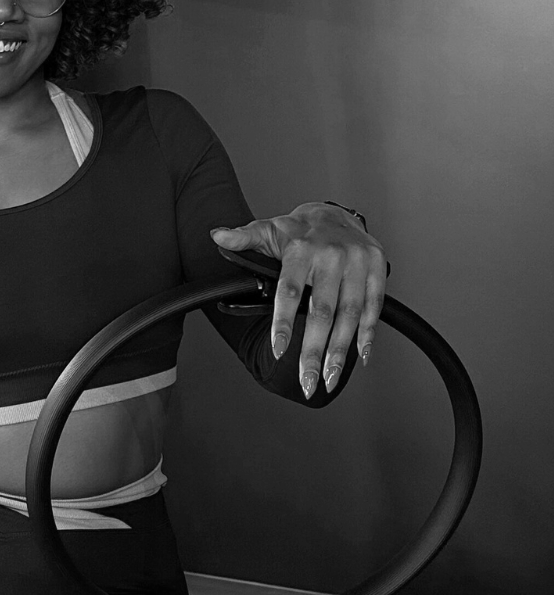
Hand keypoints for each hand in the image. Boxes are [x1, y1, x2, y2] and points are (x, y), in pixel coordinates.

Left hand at [211, 203, 386, 398]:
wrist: (335, 213)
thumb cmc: (298, 231)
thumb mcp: (268, 229)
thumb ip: (243, 237)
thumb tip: (217, 235)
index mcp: (301, 250)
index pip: (290, 290)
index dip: (284, 322)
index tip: (279, 350)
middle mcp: (331, 256)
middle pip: (322, 311)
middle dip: (314, 350)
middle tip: (308, 381)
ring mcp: (357, 263)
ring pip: (350, 314)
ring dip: (340, 350)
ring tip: (329, 378)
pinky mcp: (377, 268)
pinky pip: (373, 305)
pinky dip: (368, 333)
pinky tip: (360, 356)